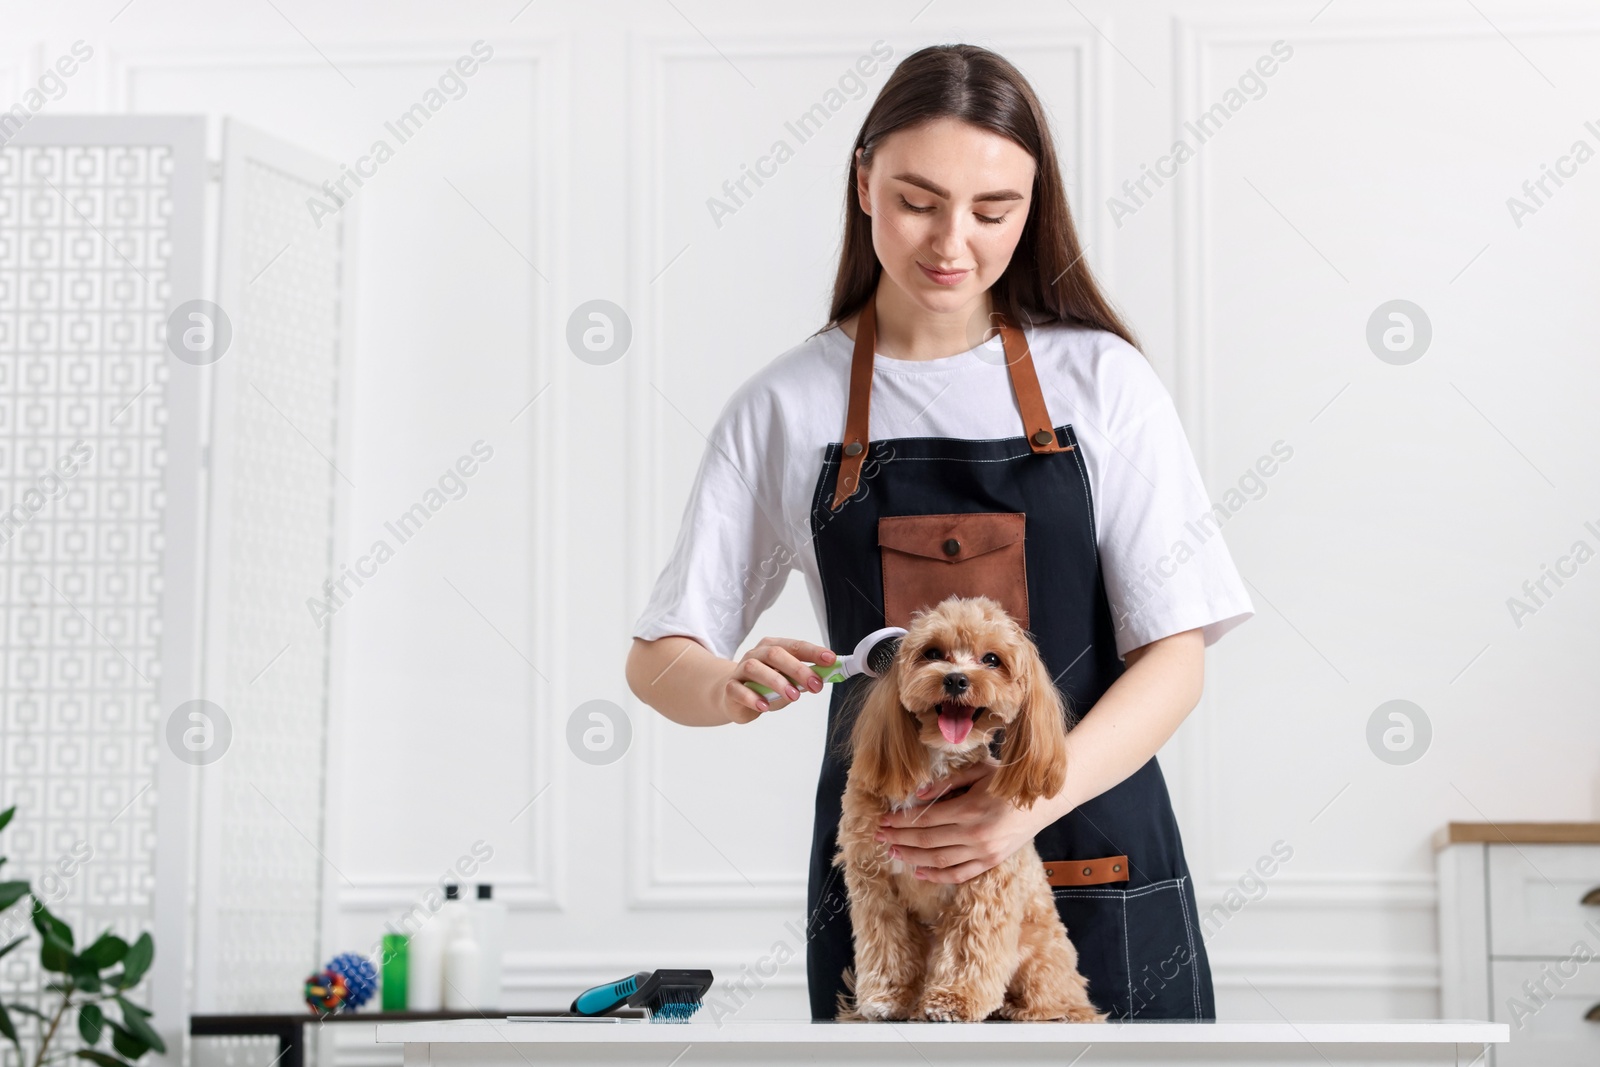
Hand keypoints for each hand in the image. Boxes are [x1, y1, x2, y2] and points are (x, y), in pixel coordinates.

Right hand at [721, 636, 835, 723]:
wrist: (733, 697)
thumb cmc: (765, 687)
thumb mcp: (788, 682)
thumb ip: (803, 680)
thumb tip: (823, 680)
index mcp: (773, 647)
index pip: (795, 646)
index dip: (813, 652)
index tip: (831, 660)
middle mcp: (756, 654)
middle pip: (775, 654)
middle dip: (798, 669)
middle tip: (815, 685)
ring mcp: (741, 670)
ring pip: (755, 668)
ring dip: (777, 681)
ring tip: (793, 696)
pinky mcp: (730, 688)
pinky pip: (738, 689)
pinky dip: (752, 697)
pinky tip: (764, 706)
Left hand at [874, 761, 1065, 883]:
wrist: (1045, 802)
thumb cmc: (1009, 781)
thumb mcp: (980, 771)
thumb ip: (948, 783)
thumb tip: (919, 794)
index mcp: (970, 808)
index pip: (925, 819)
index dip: (901, 821)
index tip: (883, 820)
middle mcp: (974, 834)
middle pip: (926, 841)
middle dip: (899, 838)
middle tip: (879, 836)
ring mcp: (983, 852)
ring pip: (938, 861)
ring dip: (911, 858)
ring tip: (892, 852)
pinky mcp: (991, 862)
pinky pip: (958, 875)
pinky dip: (936, 876)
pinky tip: (918, 871)